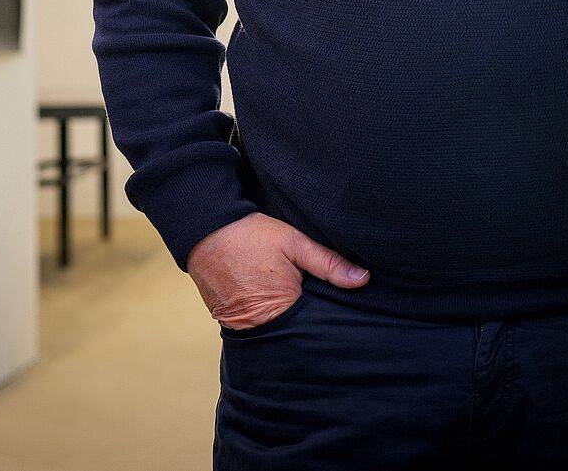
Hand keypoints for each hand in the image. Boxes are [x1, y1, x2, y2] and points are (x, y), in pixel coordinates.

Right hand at [185, 213, 368, 329]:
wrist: (204, 230)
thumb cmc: (251, 236)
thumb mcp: (295, 243)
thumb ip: (329, 263)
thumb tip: (363, 279)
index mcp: (279, 311)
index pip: (314, 330)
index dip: (329, 324)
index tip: (346, 320)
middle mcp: (260, 327)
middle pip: (296, 336)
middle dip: (311, 327)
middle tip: (329, 316)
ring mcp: (242, 327)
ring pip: (278, 333)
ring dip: (291, 323)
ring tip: (307, 312)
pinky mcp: (230, 321)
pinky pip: (259, 327)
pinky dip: (272, 319)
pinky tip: (283, 307)